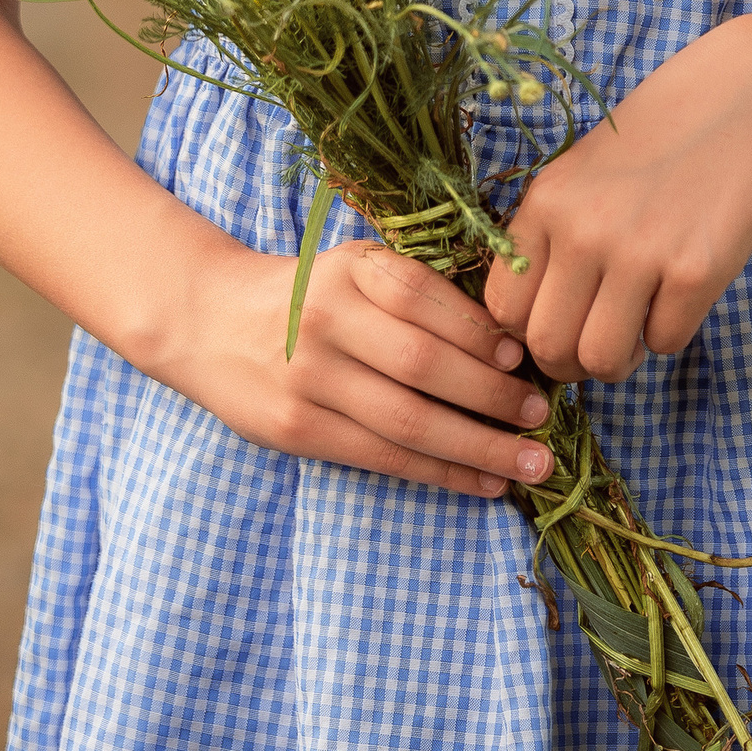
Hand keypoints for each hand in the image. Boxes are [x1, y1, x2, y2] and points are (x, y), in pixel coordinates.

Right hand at [165, 231, 558, 500]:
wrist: (210, 322)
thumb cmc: (309, 295)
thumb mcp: (354, 269)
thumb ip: (415, 293)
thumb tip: (507, 343)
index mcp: (349, 270)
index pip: (422, 296)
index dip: (477, 331)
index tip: (523, 357)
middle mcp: (326, 321)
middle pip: (422, 364)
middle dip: (490, 396)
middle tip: (540, 416)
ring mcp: (308, 380)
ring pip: (407, 422)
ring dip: (477, 447)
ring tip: (529, 462)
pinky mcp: (297, 431)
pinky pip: (382, 458)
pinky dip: (439, 472)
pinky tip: (482, 481)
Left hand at [482, 11, 751, 384]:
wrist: (746, 97)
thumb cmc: (662, 138)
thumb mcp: (582, 174)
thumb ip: (553, 238)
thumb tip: (534, 329)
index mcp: (546, 202)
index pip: (503, 308)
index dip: (529, 332)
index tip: (560, 324)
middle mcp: (582, 229)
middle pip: (546, 347)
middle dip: (572, 361)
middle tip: (601, 340)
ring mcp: (638, 251)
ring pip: (602, 361)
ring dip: (622, 359)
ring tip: (638, 325)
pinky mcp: (695, 270)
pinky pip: (666, 344)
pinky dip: (673, 330)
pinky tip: (682, 291)